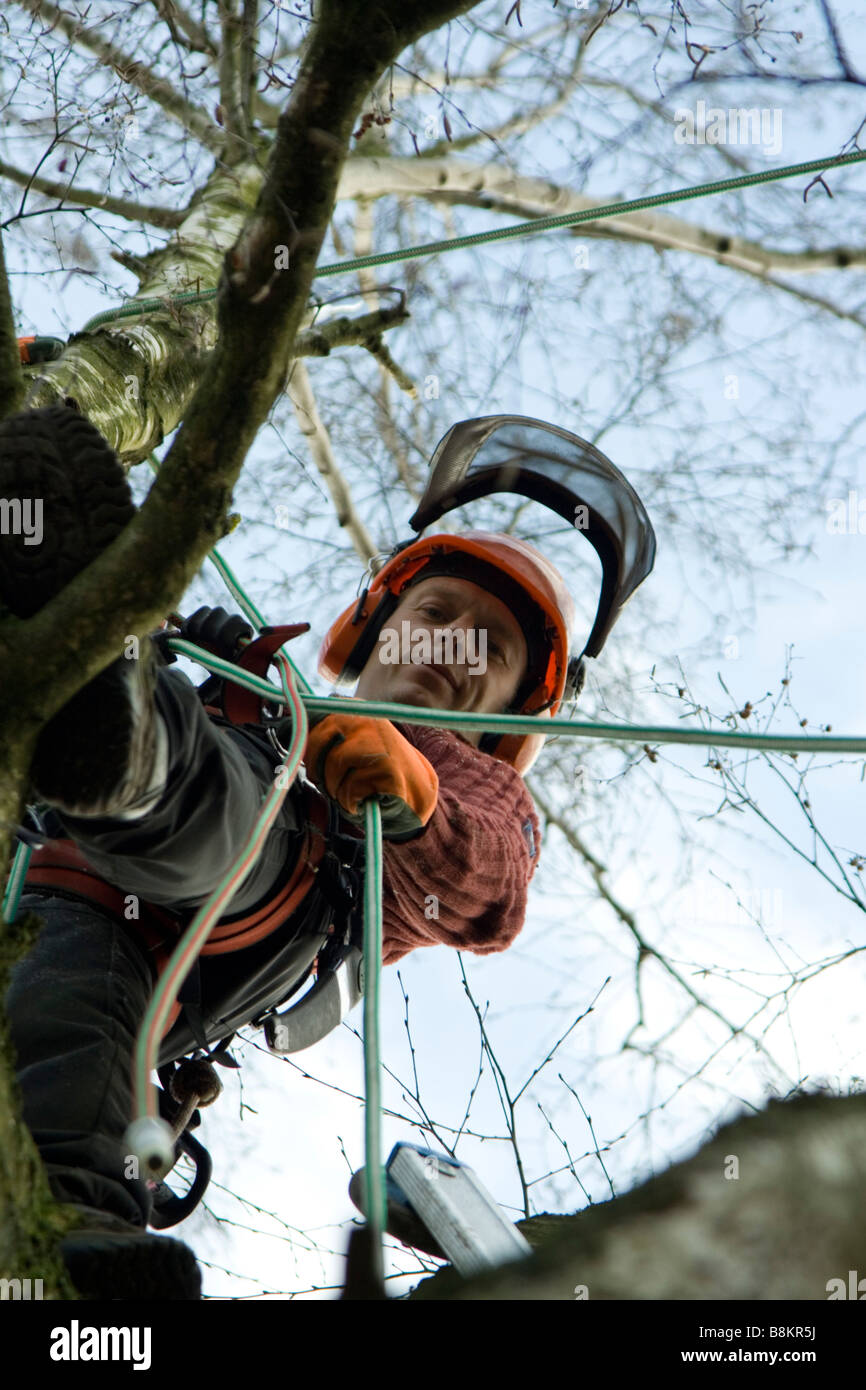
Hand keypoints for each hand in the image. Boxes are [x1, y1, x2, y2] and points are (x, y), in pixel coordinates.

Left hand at [304, 713, 437, 840]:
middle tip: (336, 784)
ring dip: (338, 789)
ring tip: (355, 792)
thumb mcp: (347, 747)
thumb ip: (322, 738)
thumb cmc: (373, 773)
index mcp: (353, 710)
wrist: (417, 793)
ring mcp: (377, 741)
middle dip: (320, 771)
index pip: (312, 727)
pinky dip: (352, 802)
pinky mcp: (386, 767)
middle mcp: (365, 719)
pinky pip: (350, 788)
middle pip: (317, 745)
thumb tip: (283, 729)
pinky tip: (367, 800)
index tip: (316, 767)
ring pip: (333, 767)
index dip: (309, 753)